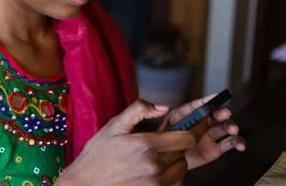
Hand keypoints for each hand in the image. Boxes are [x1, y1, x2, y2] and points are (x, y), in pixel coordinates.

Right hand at [58, 100, 196, 185]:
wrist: (86, 183)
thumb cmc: (98, 154)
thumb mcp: (115, 125)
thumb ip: (139, 110)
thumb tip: (163, 107)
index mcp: (146, 144)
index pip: (187, 138)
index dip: (196, 130)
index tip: (199, 125)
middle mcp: (154, 165)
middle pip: (185, 153)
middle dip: (179, 145)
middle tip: (164, 142)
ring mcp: (156, 183)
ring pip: (181, 170)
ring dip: (175, 161)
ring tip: (156, 157)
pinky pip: (175, 184)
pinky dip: (171, 177)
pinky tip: (155, 171)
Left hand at [157, 94, 246, 169]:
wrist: (167, 162)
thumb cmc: (162, 141)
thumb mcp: (158, 126)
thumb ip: (158, 114)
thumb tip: (163, 107)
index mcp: (187, 115)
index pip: (198, 106)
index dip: (208, 100)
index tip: (217, 96)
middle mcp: (200, 123)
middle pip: (214, 115)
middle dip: (221, 114)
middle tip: (224, 114)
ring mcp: (208, 136)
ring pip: (224, 128)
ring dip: (231, 127)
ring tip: (233, 130)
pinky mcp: (215, 149)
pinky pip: (228, 143)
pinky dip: (237, 142)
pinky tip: (239, 144)